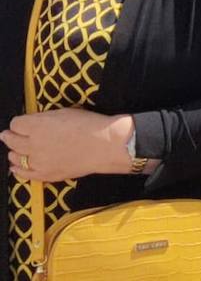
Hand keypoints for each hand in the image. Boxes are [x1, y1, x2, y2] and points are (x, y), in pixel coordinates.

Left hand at [3, 108, 132, 181]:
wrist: (105, 145)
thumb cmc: (90, 125)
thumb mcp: (67, 112)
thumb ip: (46, 118)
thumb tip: (35, 122)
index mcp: (38, 125)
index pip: (16, 124)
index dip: (18, 122)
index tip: (20, 122)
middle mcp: (33, 144)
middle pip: (12, 141)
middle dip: (8, 136)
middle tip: (6, 135)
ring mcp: (38, 161)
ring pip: (15, 157)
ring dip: (13, 152)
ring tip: (13, 150)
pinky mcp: (45, 174)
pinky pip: (24, 174)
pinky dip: (17, 170)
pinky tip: (15, 168)